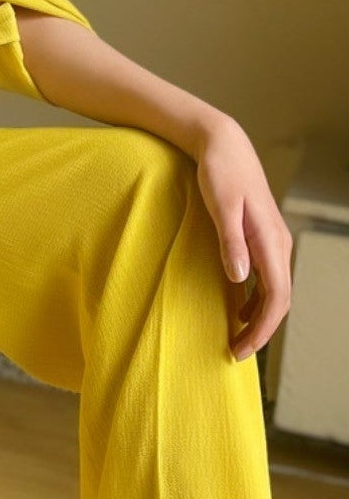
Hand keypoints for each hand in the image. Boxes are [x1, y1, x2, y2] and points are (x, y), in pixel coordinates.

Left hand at [192, 115, 293, 362]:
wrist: (224, 144)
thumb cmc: (219, 172)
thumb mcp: (221, 205)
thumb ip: (231, 242)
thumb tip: (240, 280)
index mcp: (270, 240)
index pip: (276, 297)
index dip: (262, 328)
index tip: (242, 349)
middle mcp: (278, 244)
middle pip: (279, 300)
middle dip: (260, 330)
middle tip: (234, 353)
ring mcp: (272, 241)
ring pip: (275, 290)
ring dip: (258, 317)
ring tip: (236, 339)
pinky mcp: (262, 237)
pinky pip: (266, 277)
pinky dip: (256, 299)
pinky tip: (238, 308)